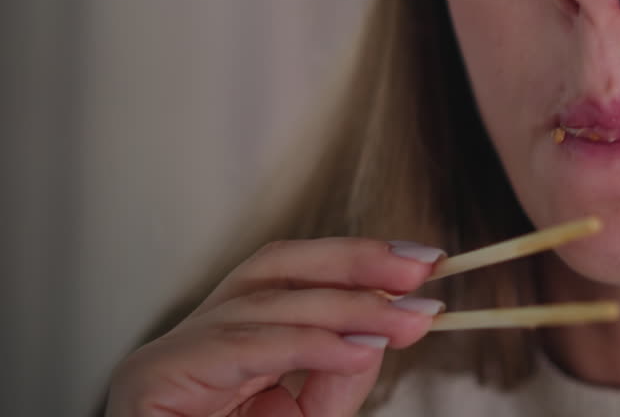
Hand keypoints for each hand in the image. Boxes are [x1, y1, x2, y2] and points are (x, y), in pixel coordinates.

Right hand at [105, 237, 444, 416]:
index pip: (292, 275)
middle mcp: (195, 339)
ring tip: (407, 318)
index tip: (423, 261)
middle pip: (274, 267)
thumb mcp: (308, 416)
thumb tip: (382, 328)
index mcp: (230, 342)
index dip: (357, 259)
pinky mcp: (154, 379)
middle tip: (421, 268)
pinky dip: (310, 343)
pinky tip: (359, 347)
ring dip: (349, 307)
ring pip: (267, 303)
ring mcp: (169, 356)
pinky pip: (247, 346)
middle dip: (354, 261)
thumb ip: (339, 372)